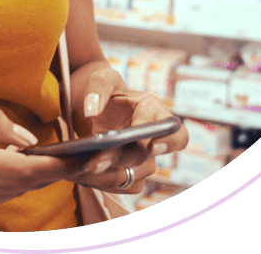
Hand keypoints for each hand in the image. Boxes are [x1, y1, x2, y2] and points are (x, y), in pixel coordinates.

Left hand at [66, 63, 188, 194]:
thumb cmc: (102, 87)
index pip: (173, 131)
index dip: (167, 141)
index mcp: (153, 110)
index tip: (150, 145)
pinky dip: (107, 181)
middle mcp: (151, 136)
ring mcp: (139, 155)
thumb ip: (97, 89)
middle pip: (150, 157)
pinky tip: (87, 172)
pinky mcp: (126, 168)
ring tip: (89, 167)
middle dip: (125, 158)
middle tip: (98, 160)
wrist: (89, 102)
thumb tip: (91, 110)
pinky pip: (125, 183)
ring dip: (114, 173)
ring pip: (138, 174)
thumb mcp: (100, 78)